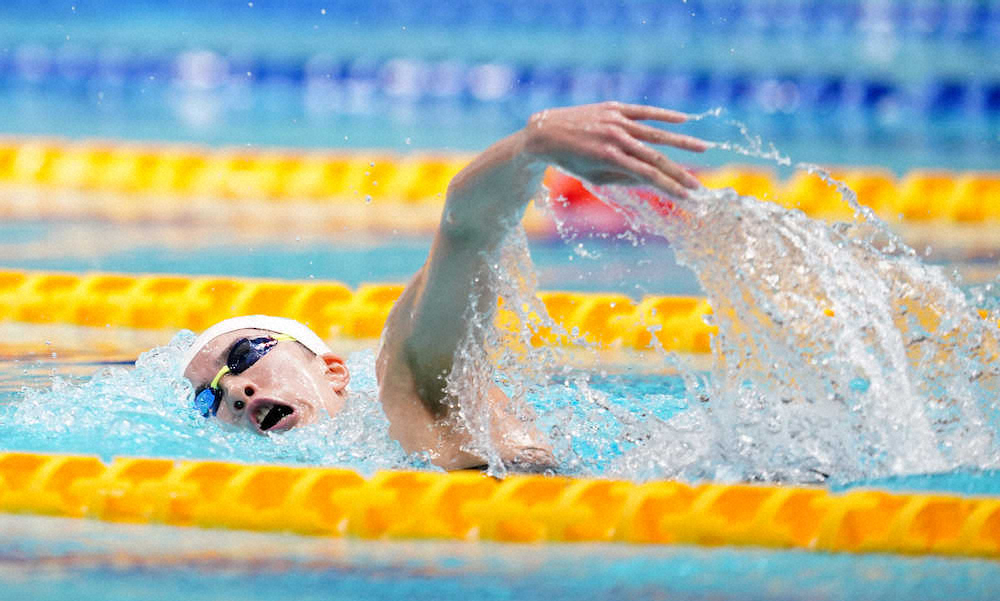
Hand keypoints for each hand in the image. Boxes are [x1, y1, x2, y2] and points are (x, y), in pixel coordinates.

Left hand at [522, 101, 708, 197]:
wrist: (545, 132)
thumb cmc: (569, 160)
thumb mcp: (593, 176)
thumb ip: (623, 178)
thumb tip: (650, 181)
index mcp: (610, 159)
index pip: (648, 176)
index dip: (670, 187)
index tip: (687, 197)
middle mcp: (616, 139)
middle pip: (656, 158)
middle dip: (680, 173)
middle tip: (699, 185)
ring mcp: (616, 121)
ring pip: (656, 133)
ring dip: (682, 142)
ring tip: (704, 148)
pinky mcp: (613, 108)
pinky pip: (643, 111)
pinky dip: (664, 114)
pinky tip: (684, 119)